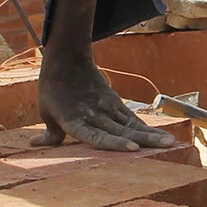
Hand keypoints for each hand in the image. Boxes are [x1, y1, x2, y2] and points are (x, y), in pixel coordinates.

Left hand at [36, 44, 178, 151]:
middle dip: (146, 140)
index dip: (114, 143)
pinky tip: (161, 136)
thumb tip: (34, 145)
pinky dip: (146, 128)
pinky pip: (132, 118)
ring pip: (132, 124)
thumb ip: (49, 133)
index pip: (97, 135)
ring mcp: (107, 107)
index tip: (132, 148)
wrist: (67, 58)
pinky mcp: (115, 101)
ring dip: (152, 134)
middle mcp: (94, 115)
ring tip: (171, 142)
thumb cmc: (53, 88)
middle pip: (122, 130)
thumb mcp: (45, 111)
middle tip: (167, 147)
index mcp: (75, 120)